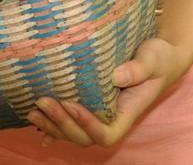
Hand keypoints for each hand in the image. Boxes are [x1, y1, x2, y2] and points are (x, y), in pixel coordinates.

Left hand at [25, 37, 189, 147]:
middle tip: (42, 102)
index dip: (87, 125)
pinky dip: (52, 124)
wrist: (160, 56)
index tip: (71, 104)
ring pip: (73, 132)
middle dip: (62, 124)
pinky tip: (35, 119)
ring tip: (32, 110)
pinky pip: (70, 121)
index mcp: (127, 112)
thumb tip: (116, 77)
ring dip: (52, 125)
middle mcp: (111, 117)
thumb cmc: (158, 57)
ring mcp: (99, 114)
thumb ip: (138, 69)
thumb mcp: (153, 59)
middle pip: (84, 137)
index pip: (106, 133)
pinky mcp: (90, 104)